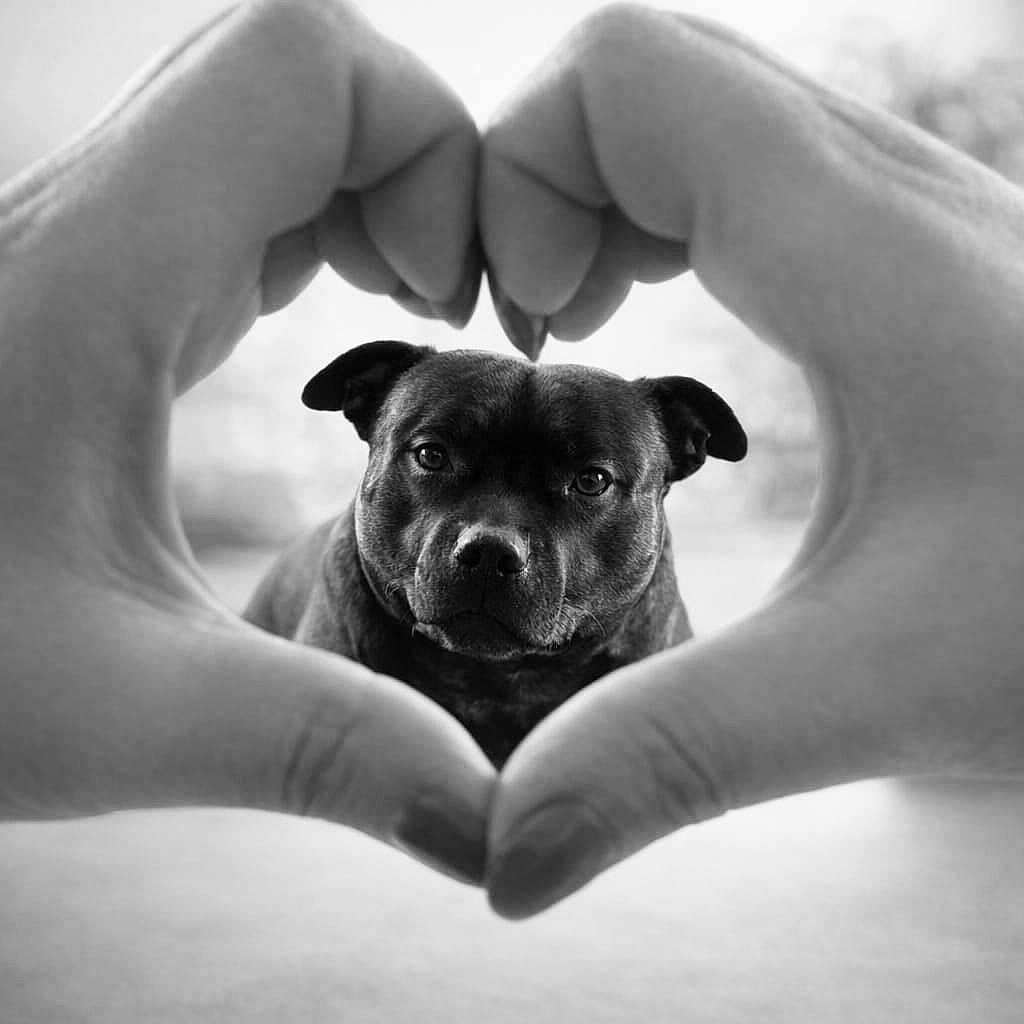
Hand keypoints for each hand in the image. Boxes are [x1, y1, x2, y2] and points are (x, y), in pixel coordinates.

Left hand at [0, 0, 491, 882]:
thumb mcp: (118, 711)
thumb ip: (320, 748)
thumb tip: (488, 821)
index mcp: (102, 276)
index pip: (310, 69)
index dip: (436, 147)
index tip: (465, 302)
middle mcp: (93, 223)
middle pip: (307, 74)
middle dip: (425, 170)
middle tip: (457, 312)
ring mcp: (95, 244)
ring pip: (276, 125)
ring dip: (381, 199)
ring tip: (423, 322)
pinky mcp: (102, 286)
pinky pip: (244, 196)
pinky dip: (331, 233)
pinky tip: (343, 343)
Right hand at [480, 5, 1023, 915]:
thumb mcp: (879, 687)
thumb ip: (672, 759)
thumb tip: (502, 861)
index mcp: (855, 251)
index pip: (614, 81)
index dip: (512, 183)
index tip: (523, 334)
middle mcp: (878, 189)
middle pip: (633, 70)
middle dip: (538, 183)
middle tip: (542, 330)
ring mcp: (894, 204)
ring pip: (685, 105)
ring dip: (594, 198)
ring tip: (585, 324)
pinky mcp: (898, 246)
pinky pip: (735, 161)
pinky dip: (654, 213)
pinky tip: (661, 320)